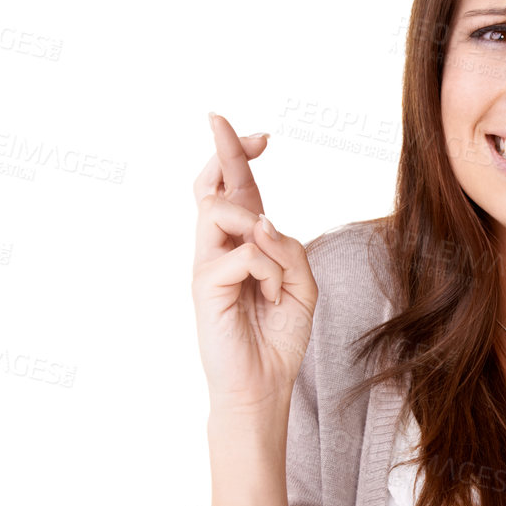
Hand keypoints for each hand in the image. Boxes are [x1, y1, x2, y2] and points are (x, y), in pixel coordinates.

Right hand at [191, 113, 318, 416]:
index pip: (236, 191)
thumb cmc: (279, 336)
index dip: (241, 157)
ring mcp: (207, 265)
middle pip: (212, 186)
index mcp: (243, 245)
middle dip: (223, 150)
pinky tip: (271, 297)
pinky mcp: (204, 286)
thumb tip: (262, 221)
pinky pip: (243, 255)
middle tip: (223, 122)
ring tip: (275, 271)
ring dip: (258, 228)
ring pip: (220, 211)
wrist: (262, 383)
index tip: (261, 136)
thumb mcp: (302, 286)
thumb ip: (289, 249)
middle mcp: (219, 249)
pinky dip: (268, 271)